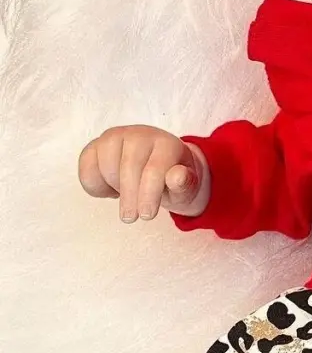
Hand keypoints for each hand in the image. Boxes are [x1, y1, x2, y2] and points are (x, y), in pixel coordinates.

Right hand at [78, 126, 209, 221]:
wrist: (160, 168)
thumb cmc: (173, 181)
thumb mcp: (185, 188)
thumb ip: (183, 184)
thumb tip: (177, 176)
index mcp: (167, 144)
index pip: (155, 168)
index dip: (149, 193)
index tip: (147, 216)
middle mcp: (140, 135)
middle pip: (128, 166)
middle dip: (129, 195)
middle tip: (131, 217)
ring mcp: (117, 136)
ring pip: (105, 163)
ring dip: (113, 186)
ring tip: (126, 194)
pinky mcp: (98, 144)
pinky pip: (86, 163)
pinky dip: (92, 182)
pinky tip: (109, 188)